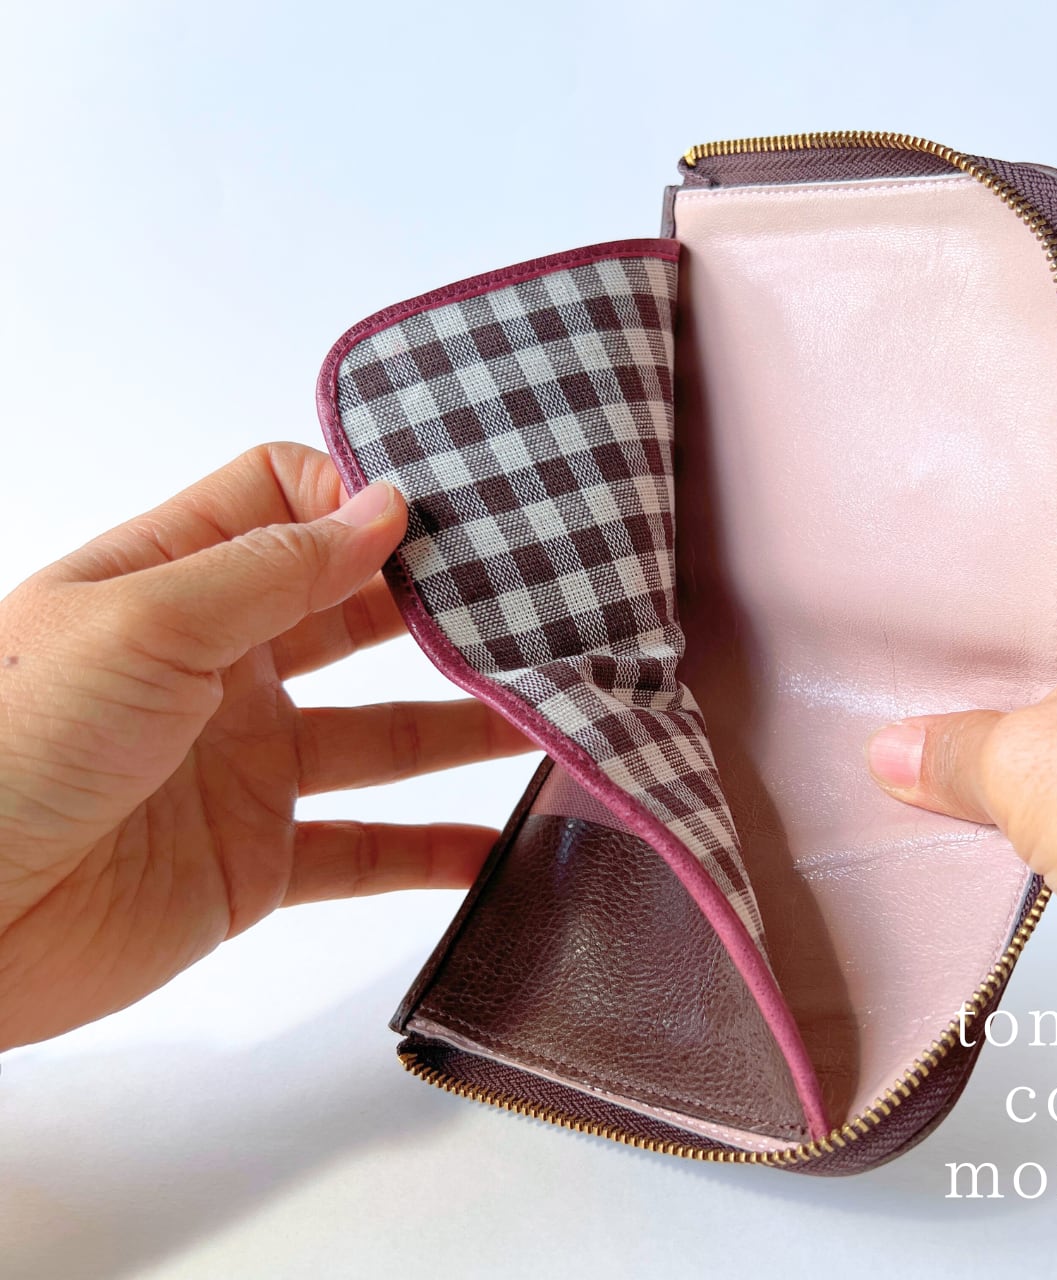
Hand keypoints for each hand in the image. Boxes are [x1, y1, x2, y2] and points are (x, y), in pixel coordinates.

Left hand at [0, 444, 529, 1050]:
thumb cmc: (10, 749)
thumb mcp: (144, 624)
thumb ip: (273, 568)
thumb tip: (383, 503)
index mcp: (175, 584)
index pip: (282, 500)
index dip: (355, 495)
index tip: (441, 512)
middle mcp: (218, 666)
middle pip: (353, 613)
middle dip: (439, 608)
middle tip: (534, 602)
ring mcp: (243, 765)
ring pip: (382, 734)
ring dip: (463, 725)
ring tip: (548, 710)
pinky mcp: (256, 861)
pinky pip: (366, 849)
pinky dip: (434, 851)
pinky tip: (498, 844)